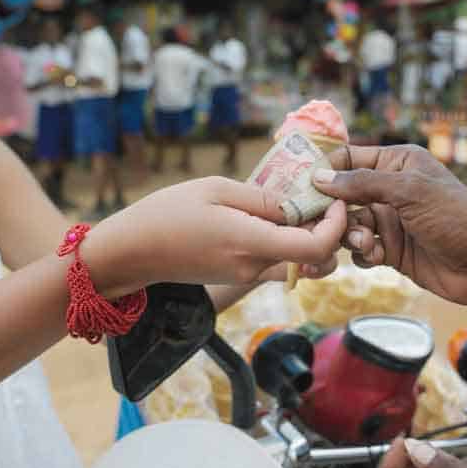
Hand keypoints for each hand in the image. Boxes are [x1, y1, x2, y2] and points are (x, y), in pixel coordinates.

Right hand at [85, 177, 345, 293]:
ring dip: (310, 239)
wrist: (130, 253)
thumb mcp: (216, 191)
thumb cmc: (166, 214)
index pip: (316, 248)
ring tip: (301, 205)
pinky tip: (276, 217)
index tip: (335, 198)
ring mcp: (246, 276)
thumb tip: (299, 203)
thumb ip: (262, 198)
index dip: (336, 225)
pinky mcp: (238, 276)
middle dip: (330, 232)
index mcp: (251, 244)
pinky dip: (288, 244)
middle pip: (314, 260)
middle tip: (326, 200)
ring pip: (297, 263)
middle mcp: (254, 267)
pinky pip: (276, 263)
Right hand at [312, 145, 466, 305]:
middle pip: (341, 196)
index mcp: (397, 164)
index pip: (348, 159)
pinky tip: (376, 256)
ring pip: (348, 225)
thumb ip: (363, 184)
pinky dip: (361, 253)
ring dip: (349, 234)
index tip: (300, 185)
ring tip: (365, 242)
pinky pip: (360, 249)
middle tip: (322, 222)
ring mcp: (390, 221)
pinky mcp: (391, 250)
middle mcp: (390, 190)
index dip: (324, 170)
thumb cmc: (457, 218)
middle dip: (331, 210)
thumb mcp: (410, 192)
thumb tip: (320, 178)